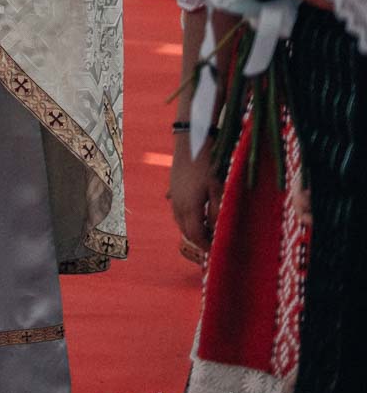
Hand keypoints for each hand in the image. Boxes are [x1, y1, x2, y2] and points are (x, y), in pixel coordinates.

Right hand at [167, 130, 221, 253]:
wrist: (191, 139)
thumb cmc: (208, 163)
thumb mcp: (218, 189)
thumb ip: (217, 213)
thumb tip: (218, 232)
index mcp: (189, 208)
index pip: (196, 236)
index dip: (206, 247)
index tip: (217, 253)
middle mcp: (177, 205)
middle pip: (186, 230)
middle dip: (199, 240)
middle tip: (214, 246)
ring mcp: (173, 195)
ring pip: (181, 221)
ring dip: (193, 229)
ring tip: (208, 232)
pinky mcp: (173, 187)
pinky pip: (179, 210)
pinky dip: (188, 218)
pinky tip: (198, 213)